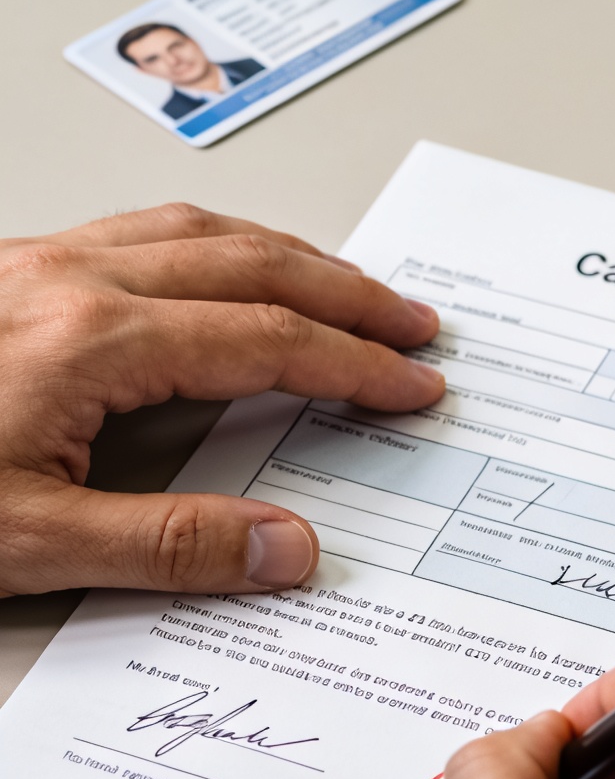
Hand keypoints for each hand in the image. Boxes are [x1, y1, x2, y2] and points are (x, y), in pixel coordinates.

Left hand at [0, 204, 445, 595]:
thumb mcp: (30, 541)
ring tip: (342, 284)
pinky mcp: (7, 273)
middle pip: (249, 265)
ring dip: (285, 256)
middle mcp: (68, 281)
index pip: (267, 340)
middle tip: (410, 324)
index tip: (410, 384)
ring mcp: (33, 265)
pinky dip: (214, 244)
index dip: (356, 364)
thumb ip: (167, 547)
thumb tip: (285, 546)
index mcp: (89, 340)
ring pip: (194, 231)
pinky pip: (138, 231)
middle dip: (348, 296)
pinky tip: (224, 265)